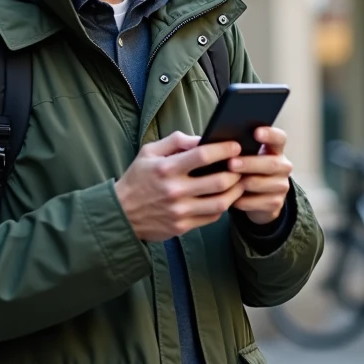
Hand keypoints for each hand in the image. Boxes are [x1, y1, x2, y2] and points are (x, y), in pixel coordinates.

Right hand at [115, 132, 245, 242]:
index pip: (202, 155)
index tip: (236, 146)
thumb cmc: (137, 179)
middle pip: (219, 181)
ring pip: (221, 203)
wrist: (121, 214)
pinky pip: (212, 217)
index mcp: (166, 169)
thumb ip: (175, 141)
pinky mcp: (182, 226)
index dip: (224, 149)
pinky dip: (223, 206)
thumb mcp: (149, 152)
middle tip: (243, 166)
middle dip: (236, 172)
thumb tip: (201, 138)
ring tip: (239, 182)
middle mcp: (175, 191)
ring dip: (235, 191)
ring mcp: (180, 211)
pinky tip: (225, 197)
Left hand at [229, 127, 292, 224]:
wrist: (253, 199)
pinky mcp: (277, 203)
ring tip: (228, 182)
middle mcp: (283, 166)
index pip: (279, 138)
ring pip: (266, 184)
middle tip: (231, 164)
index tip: (255, 132)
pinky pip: (261, 202)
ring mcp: (282, 185)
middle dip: (250, 163)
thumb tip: (219, 143)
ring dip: (245, 183)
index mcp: (275, 150)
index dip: (270, 134)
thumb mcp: (243, 158)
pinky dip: (245, 201)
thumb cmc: (244, 171)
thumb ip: (238, 150)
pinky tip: (232, 199)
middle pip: (272, 163)